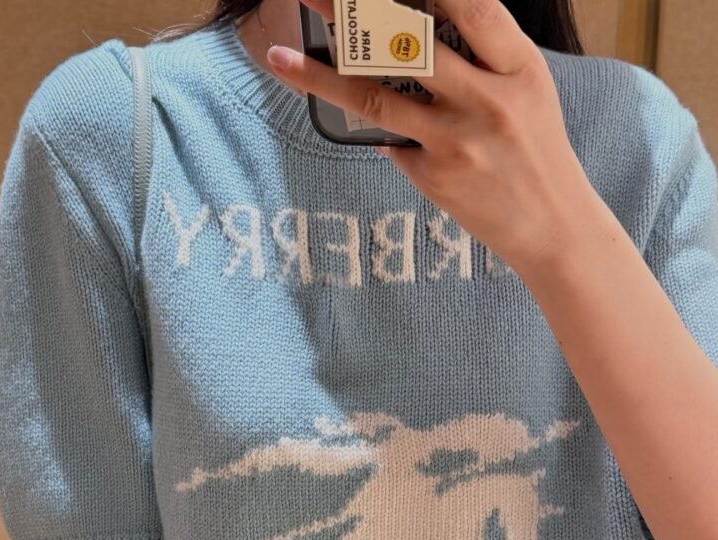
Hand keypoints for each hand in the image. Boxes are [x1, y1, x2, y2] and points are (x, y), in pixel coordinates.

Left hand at [267, 0, 612, 279]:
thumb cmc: (538, 152)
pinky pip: (391, 142)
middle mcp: (487, 97)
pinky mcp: (433, 174)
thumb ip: (483, 60)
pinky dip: (383, 134)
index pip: (468, 5)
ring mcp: (455, 138)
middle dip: (351, 12)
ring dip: (320, 76)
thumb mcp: (528, 91)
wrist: (552, 225)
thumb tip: (415, 44)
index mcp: (519, 65)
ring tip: (280, 58)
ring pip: (374, 96)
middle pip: (406, 42)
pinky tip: (388, 138)